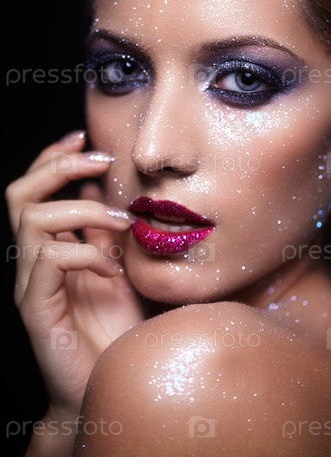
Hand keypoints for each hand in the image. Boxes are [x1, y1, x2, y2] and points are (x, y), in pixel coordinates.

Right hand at [6, 131, 143, 417]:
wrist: (107, 383)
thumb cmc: (113, 328)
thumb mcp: (115, 268)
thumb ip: (101, 233)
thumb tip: (98, 190)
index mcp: (48, 248)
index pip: (34, 190)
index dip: (53, 157)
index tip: (84, 137)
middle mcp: (32, 262)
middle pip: (19, 194)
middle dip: (58, 166)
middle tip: (99, 159)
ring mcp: (30, 285)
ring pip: (32, 221)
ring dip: (82, 211)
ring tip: (121, 221)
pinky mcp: (37, 310)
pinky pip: (49, 262)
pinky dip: (85, 253)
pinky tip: (113, 268)